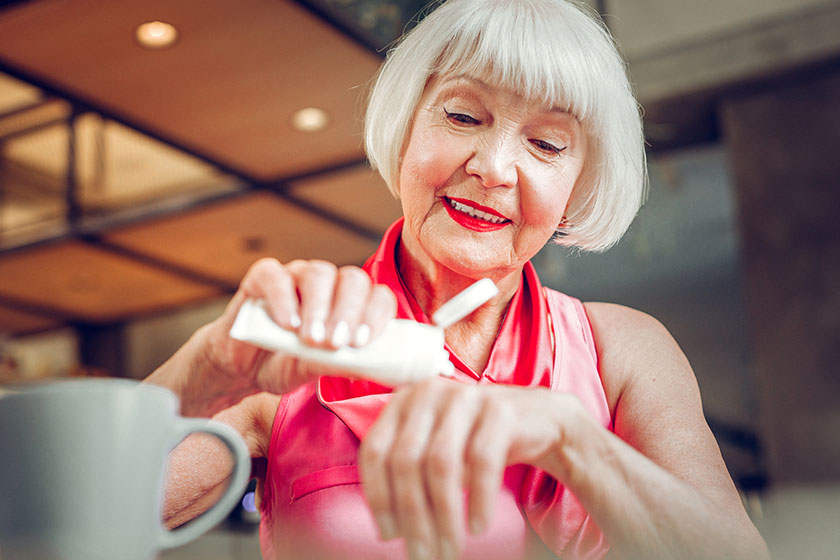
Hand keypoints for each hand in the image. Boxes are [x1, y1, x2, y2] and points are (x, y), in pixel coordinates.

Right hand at [194, 258, 396, 407]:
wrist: (244, 367)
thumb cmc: (286, 363)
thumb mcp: (313, 370)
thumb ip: (334, 364)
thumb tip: (362, 366)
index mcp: (352, 303)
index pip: (377, 296)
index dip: (375, 315)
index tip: (362, 342)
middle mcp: (329, 284)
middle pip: (352, 279)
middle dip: (348, 311)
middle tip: (335, 343)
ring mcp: (297, 276)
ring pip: (318, 273)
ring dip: (318, 307)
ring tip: (311, 339)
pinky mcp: (264, 277)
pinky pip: (276, 276)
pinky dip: (283, 299)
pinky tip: (286, 325)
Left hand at [358, 377, 576, 559]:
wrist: (534, 418)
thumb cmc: (472, 441)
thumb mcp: (432, 448)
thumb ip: (407, 477)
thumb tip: (390, 530)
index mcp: (402, 401)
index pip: (375, 451)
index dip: (378, 497)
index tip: (389, 535)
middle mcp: (427, 393)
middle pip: (406, 461)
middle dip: (412, 515)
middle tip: (423, 554)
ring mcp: (463, 397)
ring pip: (442, 463)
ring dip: (444, 515)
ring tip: (449, 548)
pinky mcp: (499, 409)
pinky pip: (483, 460)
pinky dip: (479, 500)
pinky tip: (477, 526)